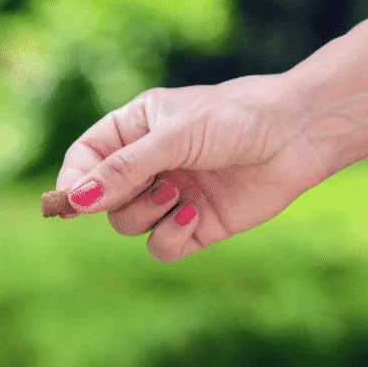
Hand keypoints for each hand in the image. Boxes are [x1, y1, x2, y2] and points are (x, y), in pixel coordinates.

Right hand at [57, 74, 330, 261]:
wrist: (298, 135)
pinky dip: (169, 236)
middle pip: (101, 198)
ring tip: (176, 193)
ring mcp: (168, 196)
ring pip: (127, 224)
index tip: (69, 202)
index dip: (72, 182)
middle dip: (117, 197)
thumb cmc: (235, 119)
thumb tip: (74, 202)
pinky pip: (160, 247)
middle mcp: (146, 166)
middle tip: (146, 186)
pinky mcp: (194, 225)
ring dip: (145, 214)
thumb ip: (122, 171)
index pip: (84, 159)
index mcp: (133, 130)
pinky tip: (193, 215)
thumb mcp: (172, 138)